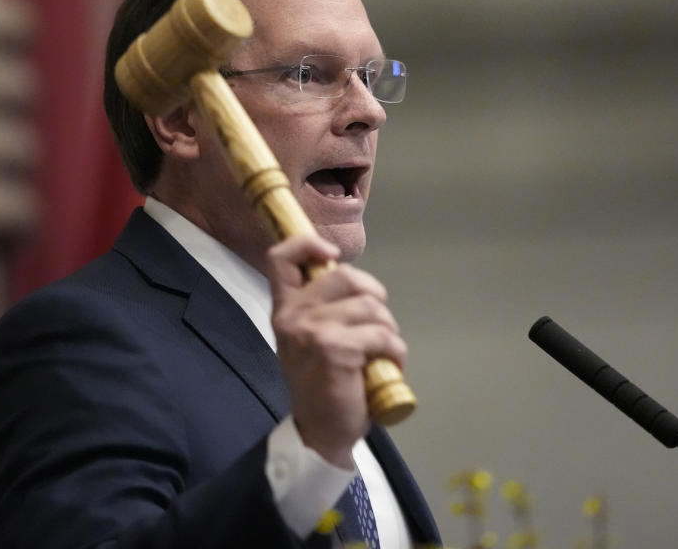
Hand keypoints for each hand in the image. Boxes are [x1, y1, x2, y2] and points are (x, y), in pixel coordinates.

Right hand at [267, 234, 406, 468]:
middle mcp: (293, 316)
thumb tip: (351, 280)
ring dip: (389, 330)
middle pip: (346, 276)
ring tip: (382, 353)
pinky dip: (395, 351)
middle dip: (375, 297)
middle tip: (377, 325)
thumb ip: (320, 308)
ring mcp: (313, 331)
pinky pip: (382, 335)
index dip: (308, 244)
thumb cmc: (322, 383)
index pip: (282, 258)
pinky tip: (389, 367)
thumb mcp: (310, 338)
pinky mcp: (336, 349)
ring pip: (372, 307)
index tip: (331, 255)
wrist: (320, 432)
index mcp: (285, 309)